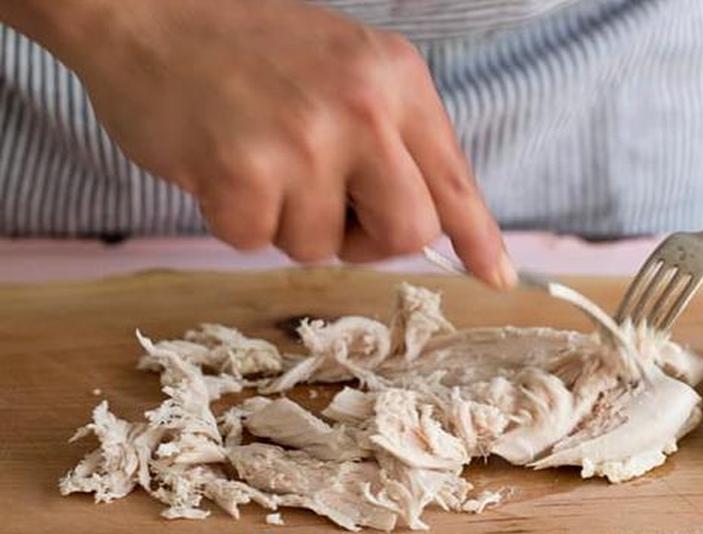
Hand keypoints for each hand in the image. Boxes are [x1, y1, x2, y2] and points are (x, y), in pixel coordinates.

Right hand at [20, 0, 515, 287]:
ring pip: (322, 247)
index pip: (454, 177)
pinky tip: (217, 163)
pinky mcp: (243, 172)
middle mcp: (365, 109)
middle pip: (407, 232)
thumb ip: (391, 135)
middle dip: (368, 239)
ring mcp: (305, 140)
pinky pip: (255, 242)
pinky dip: (232, 218)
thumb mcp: (347, 67)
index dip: (477, 236)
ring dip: (286, 221)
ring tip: (256, 157)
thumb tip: (430, 224)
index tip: (496, 276)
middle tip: (325, 203)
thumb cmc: (250, 45)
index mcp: (397, 81)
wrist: (146, 3)